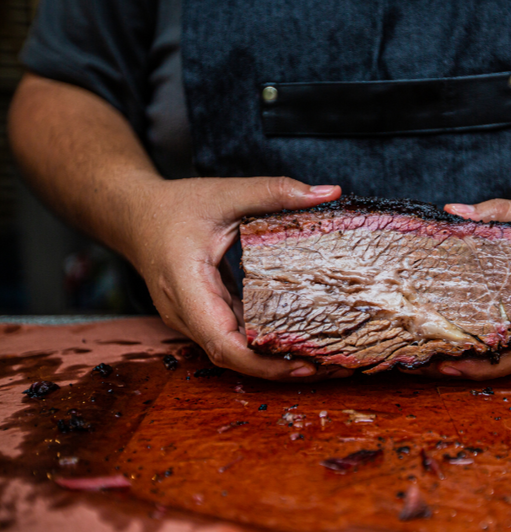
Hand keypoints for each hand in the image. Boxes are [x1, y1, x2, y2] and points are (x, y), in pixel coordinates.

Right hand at [128, 176, 352, 380]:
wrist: (133, 215)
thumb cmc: (174, 206)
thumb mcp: (226, 192)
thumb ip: (275, 190)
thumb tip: (330, 191)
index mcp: (188, 286)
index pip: (222, 342)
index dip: (262, 363)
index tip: (301, 364)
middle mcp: (186, 312)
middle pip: (233, 356)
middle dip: (279, 368)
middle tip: (329, 368)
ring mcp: (192, 318)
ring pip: (234, 351)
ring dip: (274, 360)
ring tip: (323, 360)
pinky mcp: (203, 315)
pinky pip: (234, 336)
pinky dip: (264, 342)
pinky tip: (298, 339)